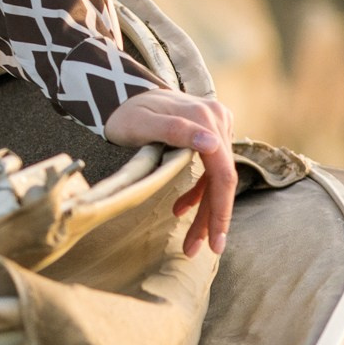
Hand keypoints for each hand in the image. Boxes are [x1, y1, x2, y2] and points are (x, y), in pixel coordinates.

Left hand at [103, 85, 236, 255]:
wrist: (120, 94)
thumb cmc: (126, 112)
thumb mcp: (143, 123)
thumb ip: (176, 131)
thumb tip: (212, 143)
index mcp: (206, 118)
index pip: (223, 173)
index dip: (220, 211)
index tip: (215, 244)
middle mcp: (217, 119)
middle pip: (222, 178)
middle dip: (212, 218)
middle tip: (197, 250)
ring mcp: (215, 125)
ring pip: (217, 177)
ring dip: (205, 210)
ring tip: (190, 241)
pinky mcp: (209, 132)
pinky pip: (210, 169)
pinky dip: (198, 191)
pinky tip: (181, 208)